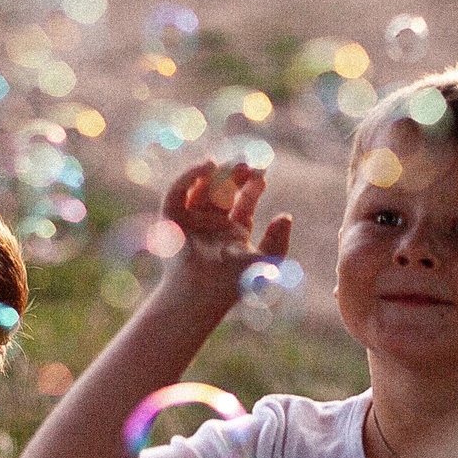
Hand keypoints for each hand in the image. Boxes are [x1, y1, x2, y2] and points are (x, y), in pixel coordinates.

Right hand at [160, 160, 292, 298]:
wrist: (202, 293)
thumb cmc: (233, 283)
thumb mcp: (266, 261)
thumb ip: (279, 240)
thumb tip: (286, 216)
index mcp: (233, 236)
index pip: (244, 204)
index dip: (253, 188)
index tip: (263, 176)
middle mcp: (212, 227)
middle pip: (223, 192)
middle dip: (235, 177)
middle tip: (247, 165)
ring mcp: (191, 222)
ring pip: (201, 188)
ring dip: (214, 173)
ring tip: (228, 163)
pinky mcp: (171, 220)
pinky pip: (177, 192)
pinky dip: (188, 177)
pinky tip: (206, 167)